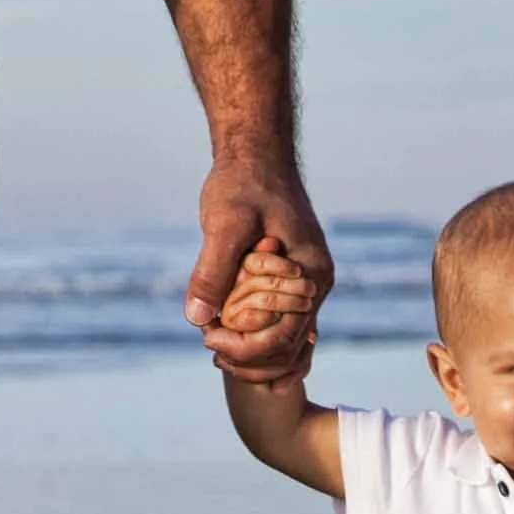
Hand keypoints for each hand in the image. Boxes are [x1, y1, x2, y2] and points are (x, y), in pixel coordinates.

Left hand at [188, 154, 333, 380]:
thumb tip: (198, 318)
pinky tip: (238, 355)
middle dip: (250, 359)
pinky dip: (263, 343)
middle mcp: (316, 285)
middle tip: (210, 349)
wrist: (257, 154)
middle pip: (289, 348)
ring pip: (289, 343)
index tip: (208, 338)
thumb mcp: (224, 224)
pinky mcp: (291, 280)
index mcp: (311, 274)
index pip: (284, 337)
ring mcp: (306, 284)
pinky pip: (284, 324)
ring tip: (218, 355)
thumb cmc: (244, 182)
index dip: (245, 349)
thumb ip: (212, 271)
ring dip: (256, 357)